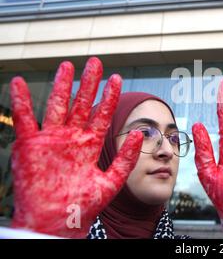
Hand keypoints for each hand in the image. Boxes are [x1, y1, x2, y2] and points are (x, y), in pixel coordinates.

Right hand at [9, 57, 142, 237]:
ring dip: (61, 86)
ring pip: (57, 106)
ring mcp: (51, 140)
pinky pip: (24, 120)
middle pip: (80, 104)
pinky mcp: (29, 146)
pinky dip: (21, 102)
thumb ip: (126, 158)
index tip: (116, 78)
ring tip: (68, 65)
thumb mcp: (111, 182)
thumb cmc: (83, 206)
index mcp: (89, 144)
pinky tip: (20, 83)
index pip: (102, 115)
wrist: (57, 223)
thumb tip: (141, 133)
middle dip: (88, 84)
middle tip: (95, 62)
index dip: (109, 97)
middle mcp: (71, 138)